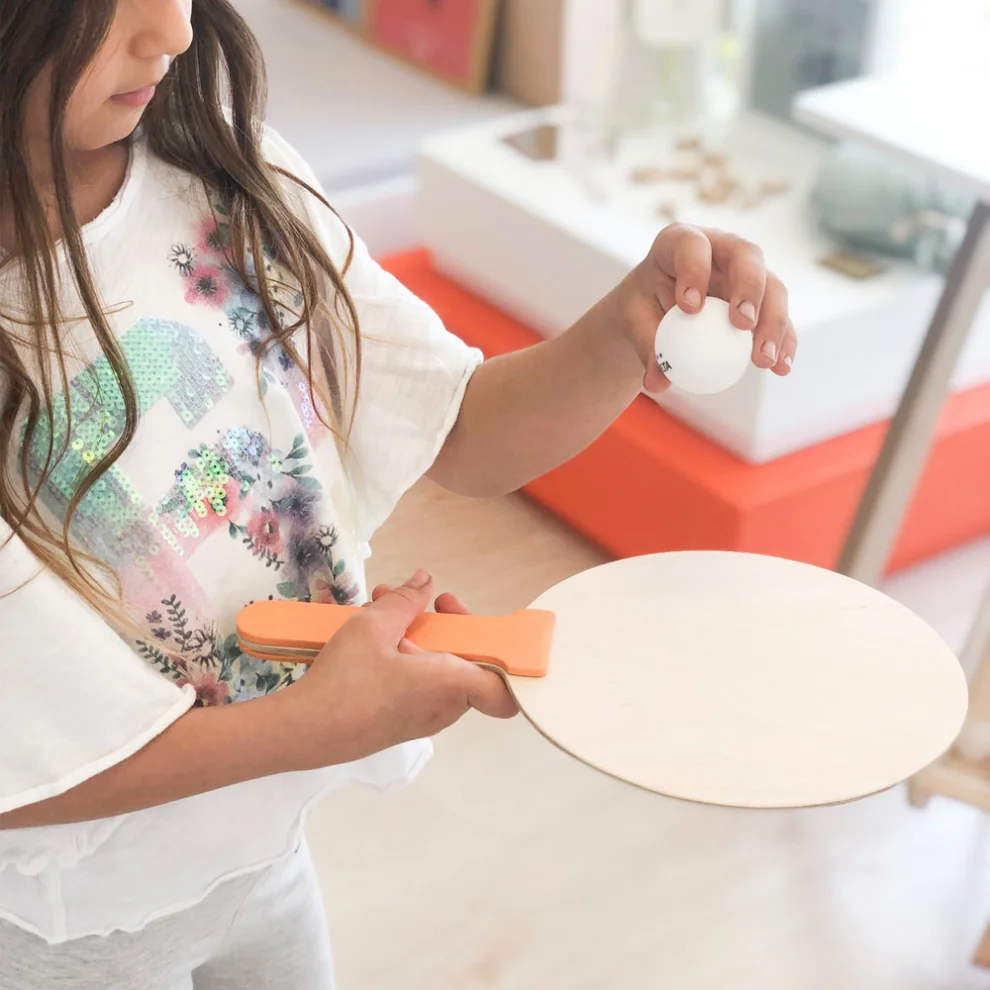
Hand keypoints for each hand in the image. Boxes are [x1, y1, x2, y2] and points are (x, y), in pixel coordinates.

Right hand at [293, 572, 517, 765]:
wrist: (304, 732)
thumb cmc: (344, 681)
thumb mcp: (372, 625)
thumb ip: (405, 600)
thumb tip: (425, 581)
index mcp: (451, 685)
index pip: (507, 692)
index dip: (507, 662)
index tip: (482, 629)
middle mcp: (444, 707)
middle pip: (467, 663)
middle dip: (444, 625)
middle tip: (420, 602)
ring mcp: (423, 718)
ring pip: (438, 671)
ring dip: (417, 636)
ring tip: (379, 608)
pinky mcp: (401, 722)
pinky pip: (418, 684)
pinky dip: (404, 657)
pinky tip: (369, 637)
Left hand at [622, 224, 796, 393]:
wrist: (657, 308)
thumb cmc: (644, 305)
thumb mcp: (634, 321)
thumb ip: (646, 346)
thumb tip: (657, 381)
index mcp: (681, 242)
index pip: (693, 246)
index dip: (694, 271)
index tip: (689, 307)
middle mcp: (721, 249)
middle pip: (747, 257)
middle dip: (749, 289)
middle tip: (741, 325)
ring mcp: (747, 273)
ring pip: (772, 287)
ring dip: (772, 323)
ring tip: (763, 359)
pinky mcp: (763, 299)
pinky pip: (780, 317)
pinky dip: (783, 341)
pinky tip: (781, 367)